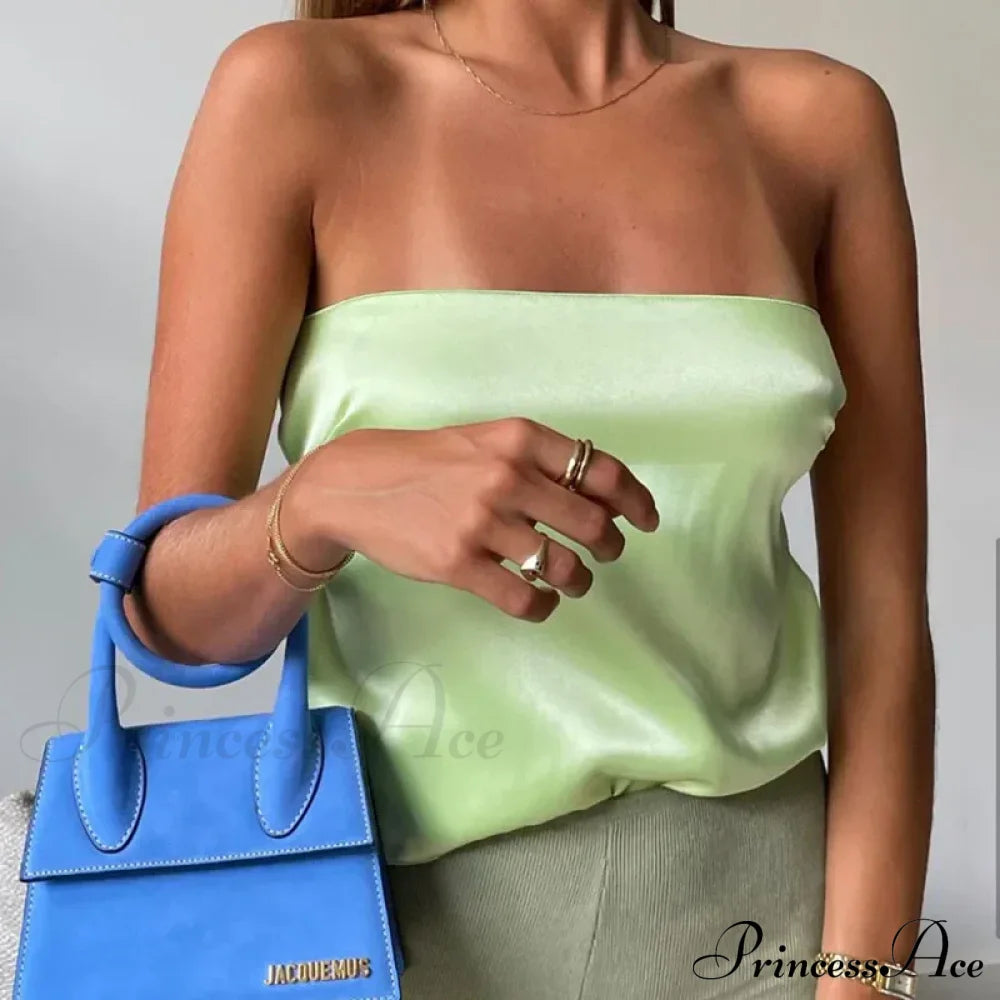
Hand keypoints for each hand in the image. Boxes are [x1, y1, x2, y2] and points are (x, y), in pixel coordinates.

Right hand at [285, 417, 659, 620]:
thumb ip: (537, 459)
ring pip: (563, 566)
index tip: (647, 520)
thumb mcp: (485, 440)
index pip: (601, 471)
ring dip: (579, 581)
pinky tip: (542, 600)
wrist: (356, 485)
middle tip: (606, 554)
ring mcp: (482, 522)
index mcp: (519, 439)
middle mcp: (507, 476)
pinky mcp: (458, 564)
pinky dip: (545, 605)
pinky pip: (525, 597)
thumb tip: (600, 495)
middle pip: (591, 523)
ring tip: (572, 581)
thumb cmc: (429, 462)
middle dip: (610, 546)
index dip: (635, 500)